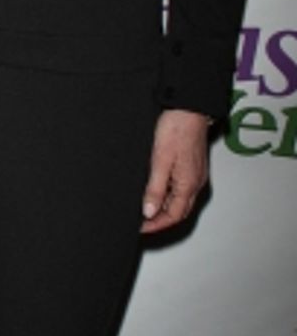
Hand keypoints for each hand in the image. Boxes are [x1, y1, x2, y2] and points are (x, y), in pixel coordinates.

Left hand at [140, 109, 209, 232]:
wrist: (189, 108)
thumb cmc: (176, 130)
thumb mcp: (160, 161)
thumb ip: (155, 188)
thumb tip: (148, 212)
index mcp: (189, 185)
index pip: (173, 216)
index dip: (156, 225)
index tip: (140, 227)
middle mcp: (195, 183)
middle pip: (178, 211)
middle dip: (160, 220)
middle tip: (140, 221)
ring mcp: (195, 175)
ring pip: (180, 201)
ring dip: (163, 208)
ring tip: (144, 207)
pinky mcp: (192, 166)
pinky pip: (181, 189)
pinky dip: (168, 195)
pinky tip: (155, 190)